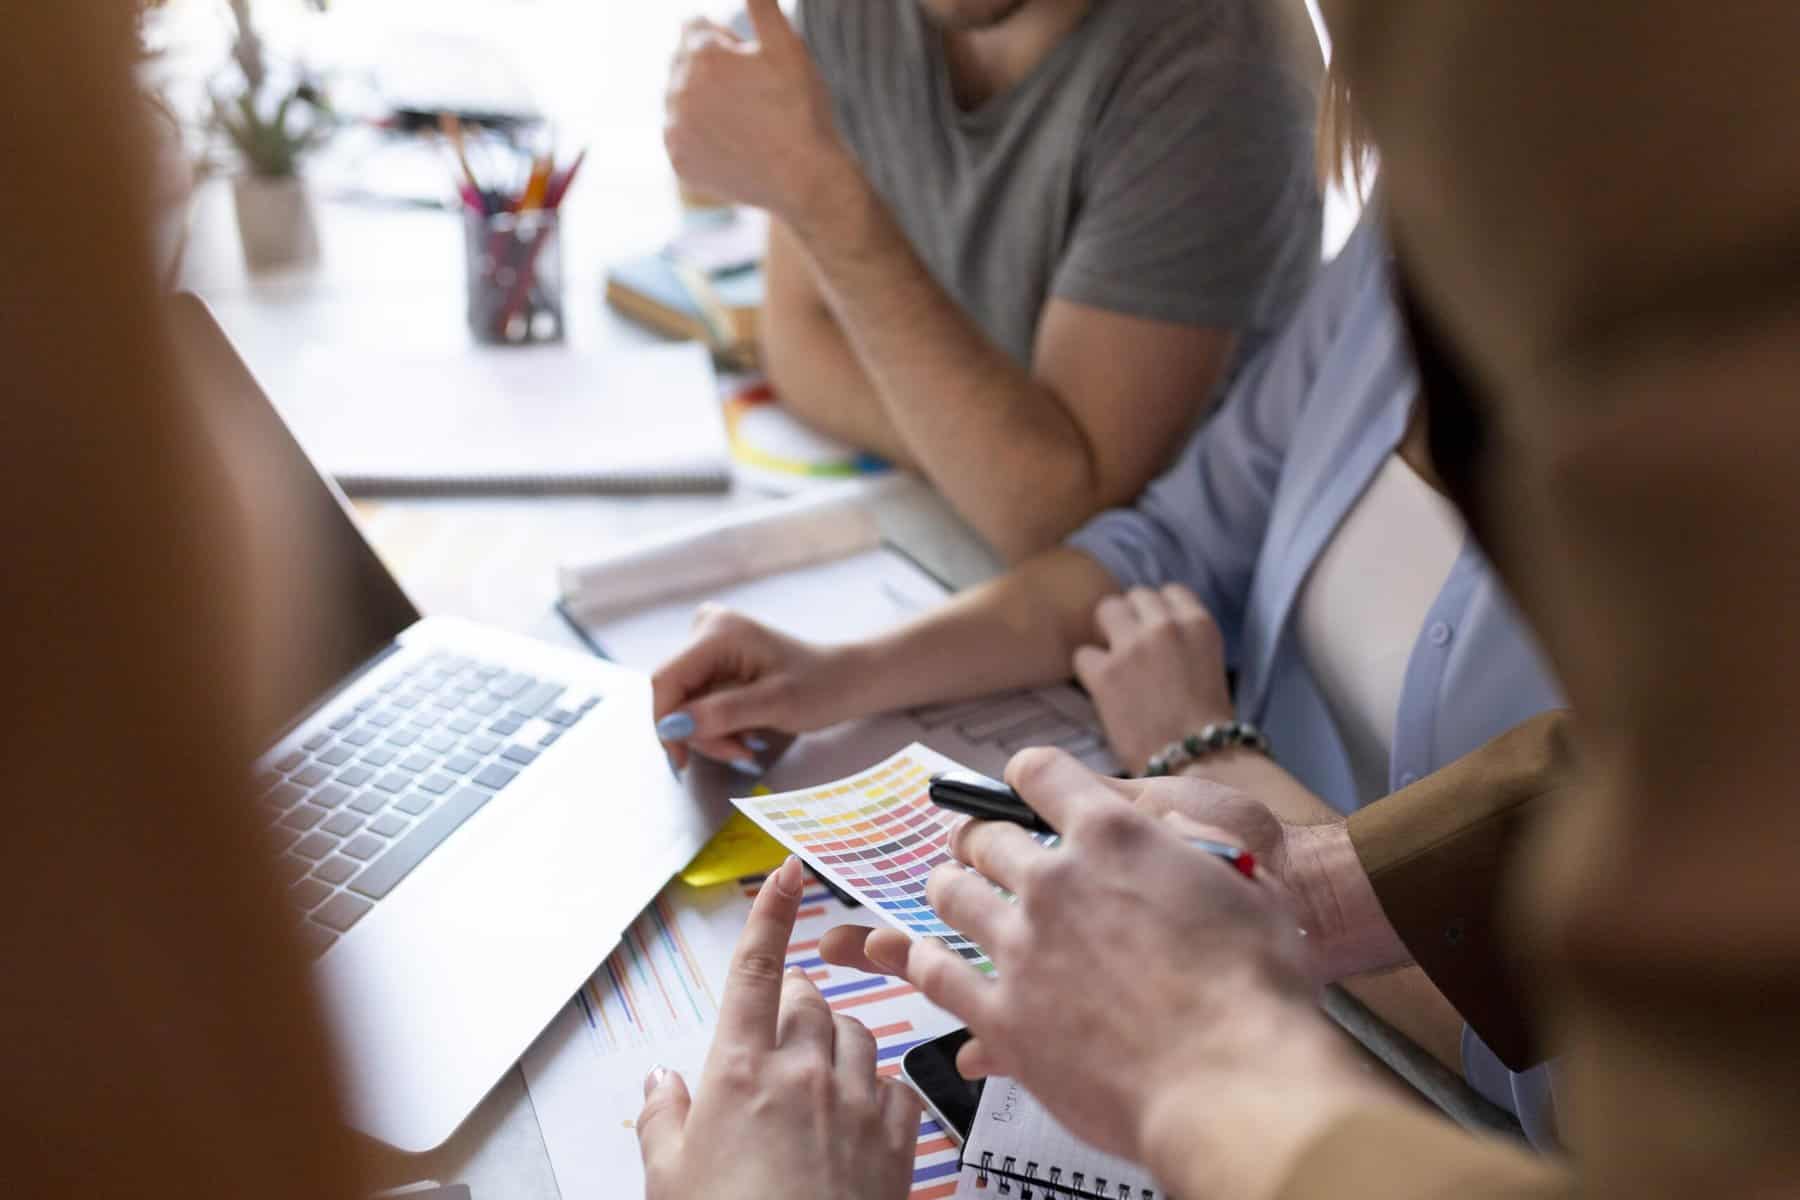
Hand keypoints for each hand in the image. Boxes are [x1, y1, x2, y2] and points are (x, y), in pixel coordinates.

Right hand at [638, 856, 922, 1199]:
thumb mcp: (667, 1178)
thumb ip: (660, 1117)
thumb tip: (658, 1082)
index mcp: (740, 1070)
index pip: (757, 969)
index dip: (771, 913)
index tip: (786, 873)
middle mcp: (804, 1072)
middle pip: (808, 999)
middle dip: (792, 1004)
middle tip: (772, 1040)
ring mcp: (856, 1102)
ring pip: (856, 1034)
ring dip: (835, 1044)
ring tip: (811, 1083)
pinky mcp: (898, 1138)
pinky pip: (896, 1085)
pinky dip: (878, 1090)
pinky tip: (859, 1116)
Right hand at [652, 605, 859, 773]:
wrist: (846, 679)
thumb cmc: (821, 687)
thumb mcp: (775, 705)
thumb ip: (722, 714)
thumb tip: (672, 726)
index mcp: (719, 632)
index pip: (665, 681)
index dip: (664, 724)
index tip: (682, 763)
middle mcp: (707, 629)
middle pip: (674, 695)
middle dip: (701, 733)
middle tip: (740, 753)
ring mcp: (708, 643)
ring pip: (684, 703)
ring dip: (711, 734)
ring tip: (748, 744)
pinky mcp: (713, 659)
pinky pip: (697, 701)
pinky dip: (717, 725)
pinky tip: (744, 731)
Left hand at [663, 0, 853, 225]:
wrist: (805, 179)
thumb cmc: (801, 109)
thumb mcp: (787, 45)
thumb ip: (760, 5)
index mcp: (702, 55)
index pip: (694, 26)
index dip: (728, 43)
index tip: (753, 67)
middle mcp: (678, 90)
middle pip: (683, 61)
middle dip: (711, 70)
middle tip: (753, 97)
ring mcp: (675, 129)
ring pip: (678, 98)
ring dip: (702, 101)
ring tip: (744, 121)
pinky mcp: (678, 161)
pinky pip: (680, 135)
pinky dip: (699, 136)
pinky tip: (730, 143)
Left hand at [831, 752, 1387, 1199]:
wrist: (1235, 1084)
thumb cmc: (1255, 989)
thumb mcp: (1243, 880)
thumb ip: (1189, 844)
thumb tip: (1164, 831)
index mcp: (1113, 833)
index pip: (1040, 772)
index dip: (1030, 777)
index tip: (1025, 787)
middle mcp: (1054, 881)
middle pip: (985, 837)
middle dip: (984, 840)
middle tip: (986, 852)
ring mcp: (1020, 947)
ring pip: (951, 895)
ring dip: (951, 889)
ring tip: (955, 895)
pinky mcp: (1002, 1017)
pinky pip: (938, 974)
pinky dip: (929, 962)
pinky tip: (933, 961)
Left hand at [1073, 586, 1233, 773]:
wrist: (1198, 762)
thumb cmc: (1207, 724)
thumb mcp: (1208, 664)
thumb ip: (1182, 640)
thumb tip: (1149, 631)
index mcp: (1199, 624)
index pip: (1170, 592)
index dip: (1159, 612)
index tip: (1156, 633)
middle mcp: (1166, 626)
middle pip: (1135, 596)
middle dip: (1132, 619)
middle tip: (1132, 649)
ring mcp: (1133, 646)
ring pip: (1107, 610)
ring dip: (1108, 633)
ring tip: (1116, 663)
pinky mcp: (1106, 673)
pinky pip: (1083, 654)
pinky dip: (1090, 671)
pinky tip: (1104, 690)